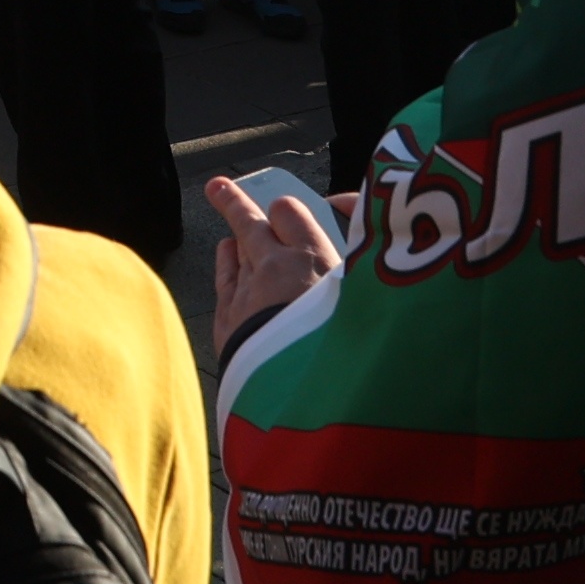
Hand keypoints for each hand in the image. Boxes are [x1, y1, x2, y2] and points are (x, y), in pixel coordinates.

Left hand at [202, 173, 349, 352]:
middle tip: (219, 185)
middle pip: (252, 222)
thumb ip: (361, 260)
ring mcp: (246, 291)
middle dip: (237, 202)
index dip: (287, 212)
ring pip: (235, 246)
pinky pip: (224, 276)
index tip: (285, 210)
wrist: (306, 398)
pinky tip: (225, 250)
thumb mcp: (365, 297)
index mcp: (315, 259)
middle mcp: (275, 266)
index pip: (292, 214)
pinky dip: (226, 259)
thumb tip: (350, 221)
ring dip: (232, 228)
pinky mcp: (228, 319)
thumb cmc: (350, 350)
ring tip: (219, 197)